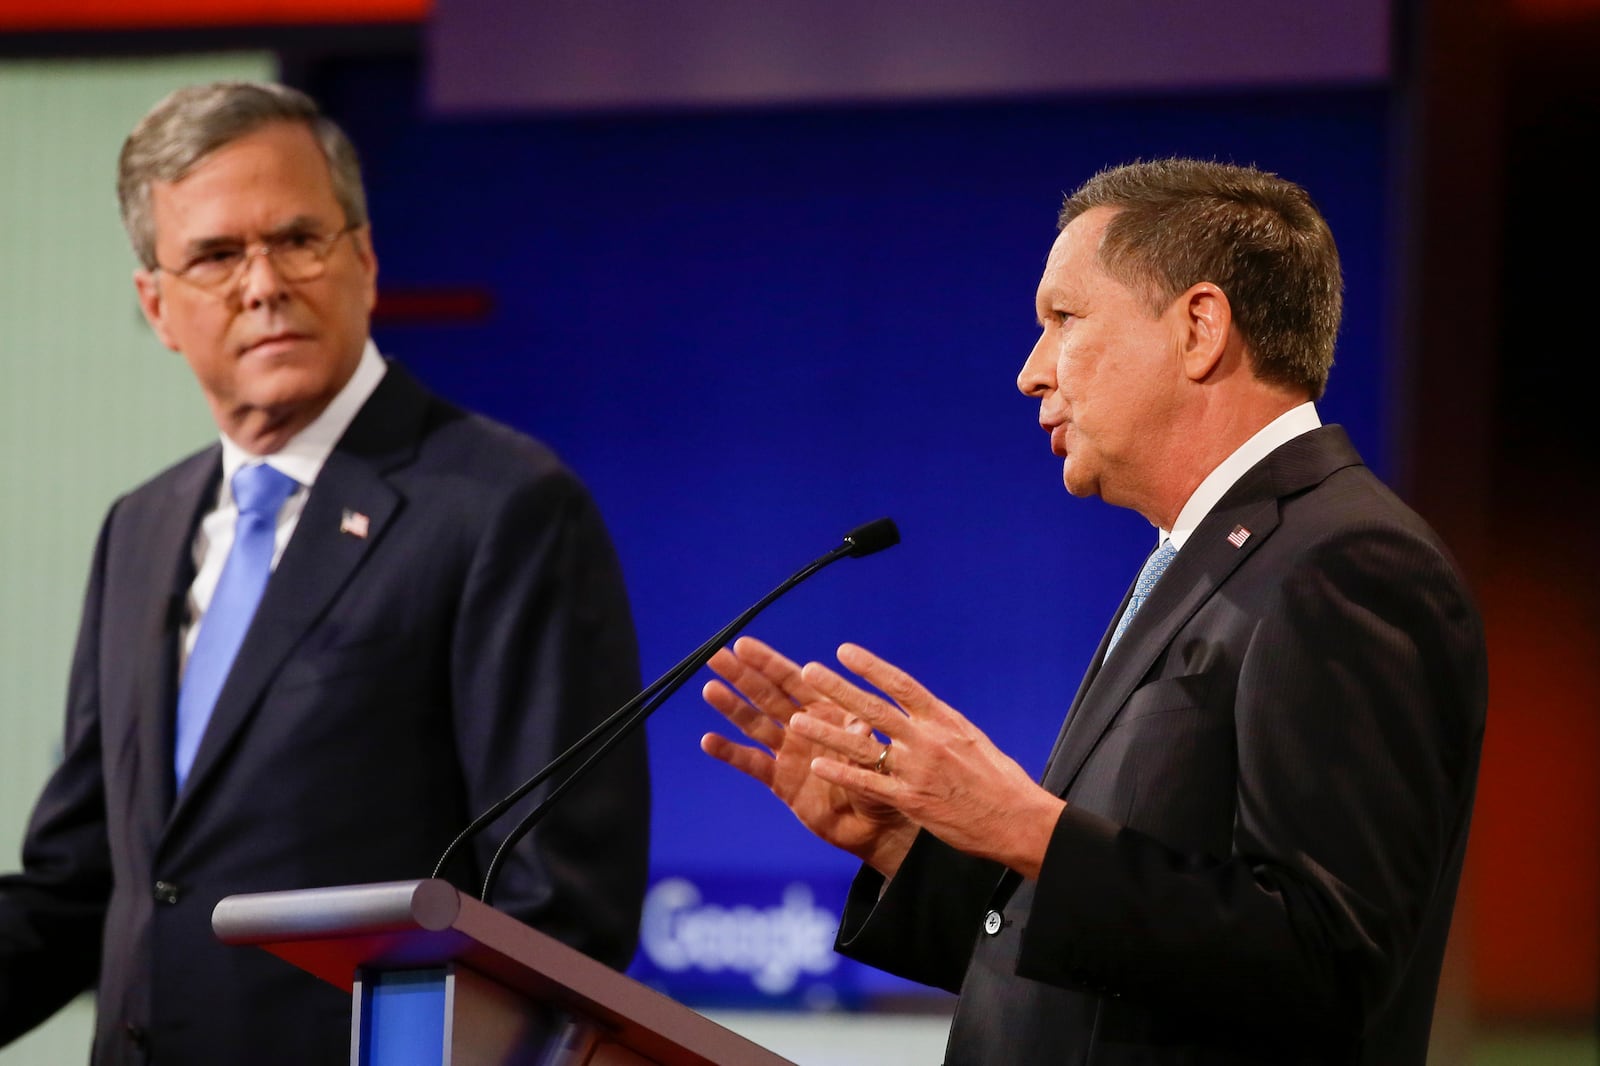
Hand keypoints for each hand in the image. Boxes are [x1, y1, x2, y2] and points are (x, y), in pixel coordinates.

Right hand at [701, 637, 918, 877]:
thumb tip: (861, 725)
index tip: (743, 645)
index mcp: (828, 711)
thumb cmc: (884, 782)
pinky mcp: (781, 781)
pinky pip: (752, 763)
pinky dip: (730, 752)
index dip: (768, 663)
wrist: (876, 825)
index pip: (794, 680)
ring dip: (732, 707)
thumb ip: (864, 741)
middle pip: (766, 695)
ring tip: (710, 689)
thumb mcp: (877, 758)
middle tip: (715, 656)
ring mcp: (789, 752)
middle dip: (741, 675)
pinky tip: (708, 740)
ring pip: (754, 724)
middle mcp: (804, 726)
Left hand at [791, 643, 1065, 878]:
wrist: (1017, 819)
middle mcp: (927, 740)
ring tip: (798, 720)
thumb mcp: (971, 740)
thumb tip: (919, 710)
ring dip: (827, 731)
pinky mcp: (911, 800)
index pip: (901, 685)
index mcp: (943, 720)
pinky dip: (841, 773)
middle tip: (809, 671)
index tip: (844, 651)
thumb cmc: (999, 781)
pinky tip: (818, 765)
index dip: (870, 667)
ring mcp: (917, 770)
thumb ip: (940, 725)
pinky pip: (868, 783)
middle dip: (838, 689)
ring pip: (863, 745)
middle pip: (874, 708)